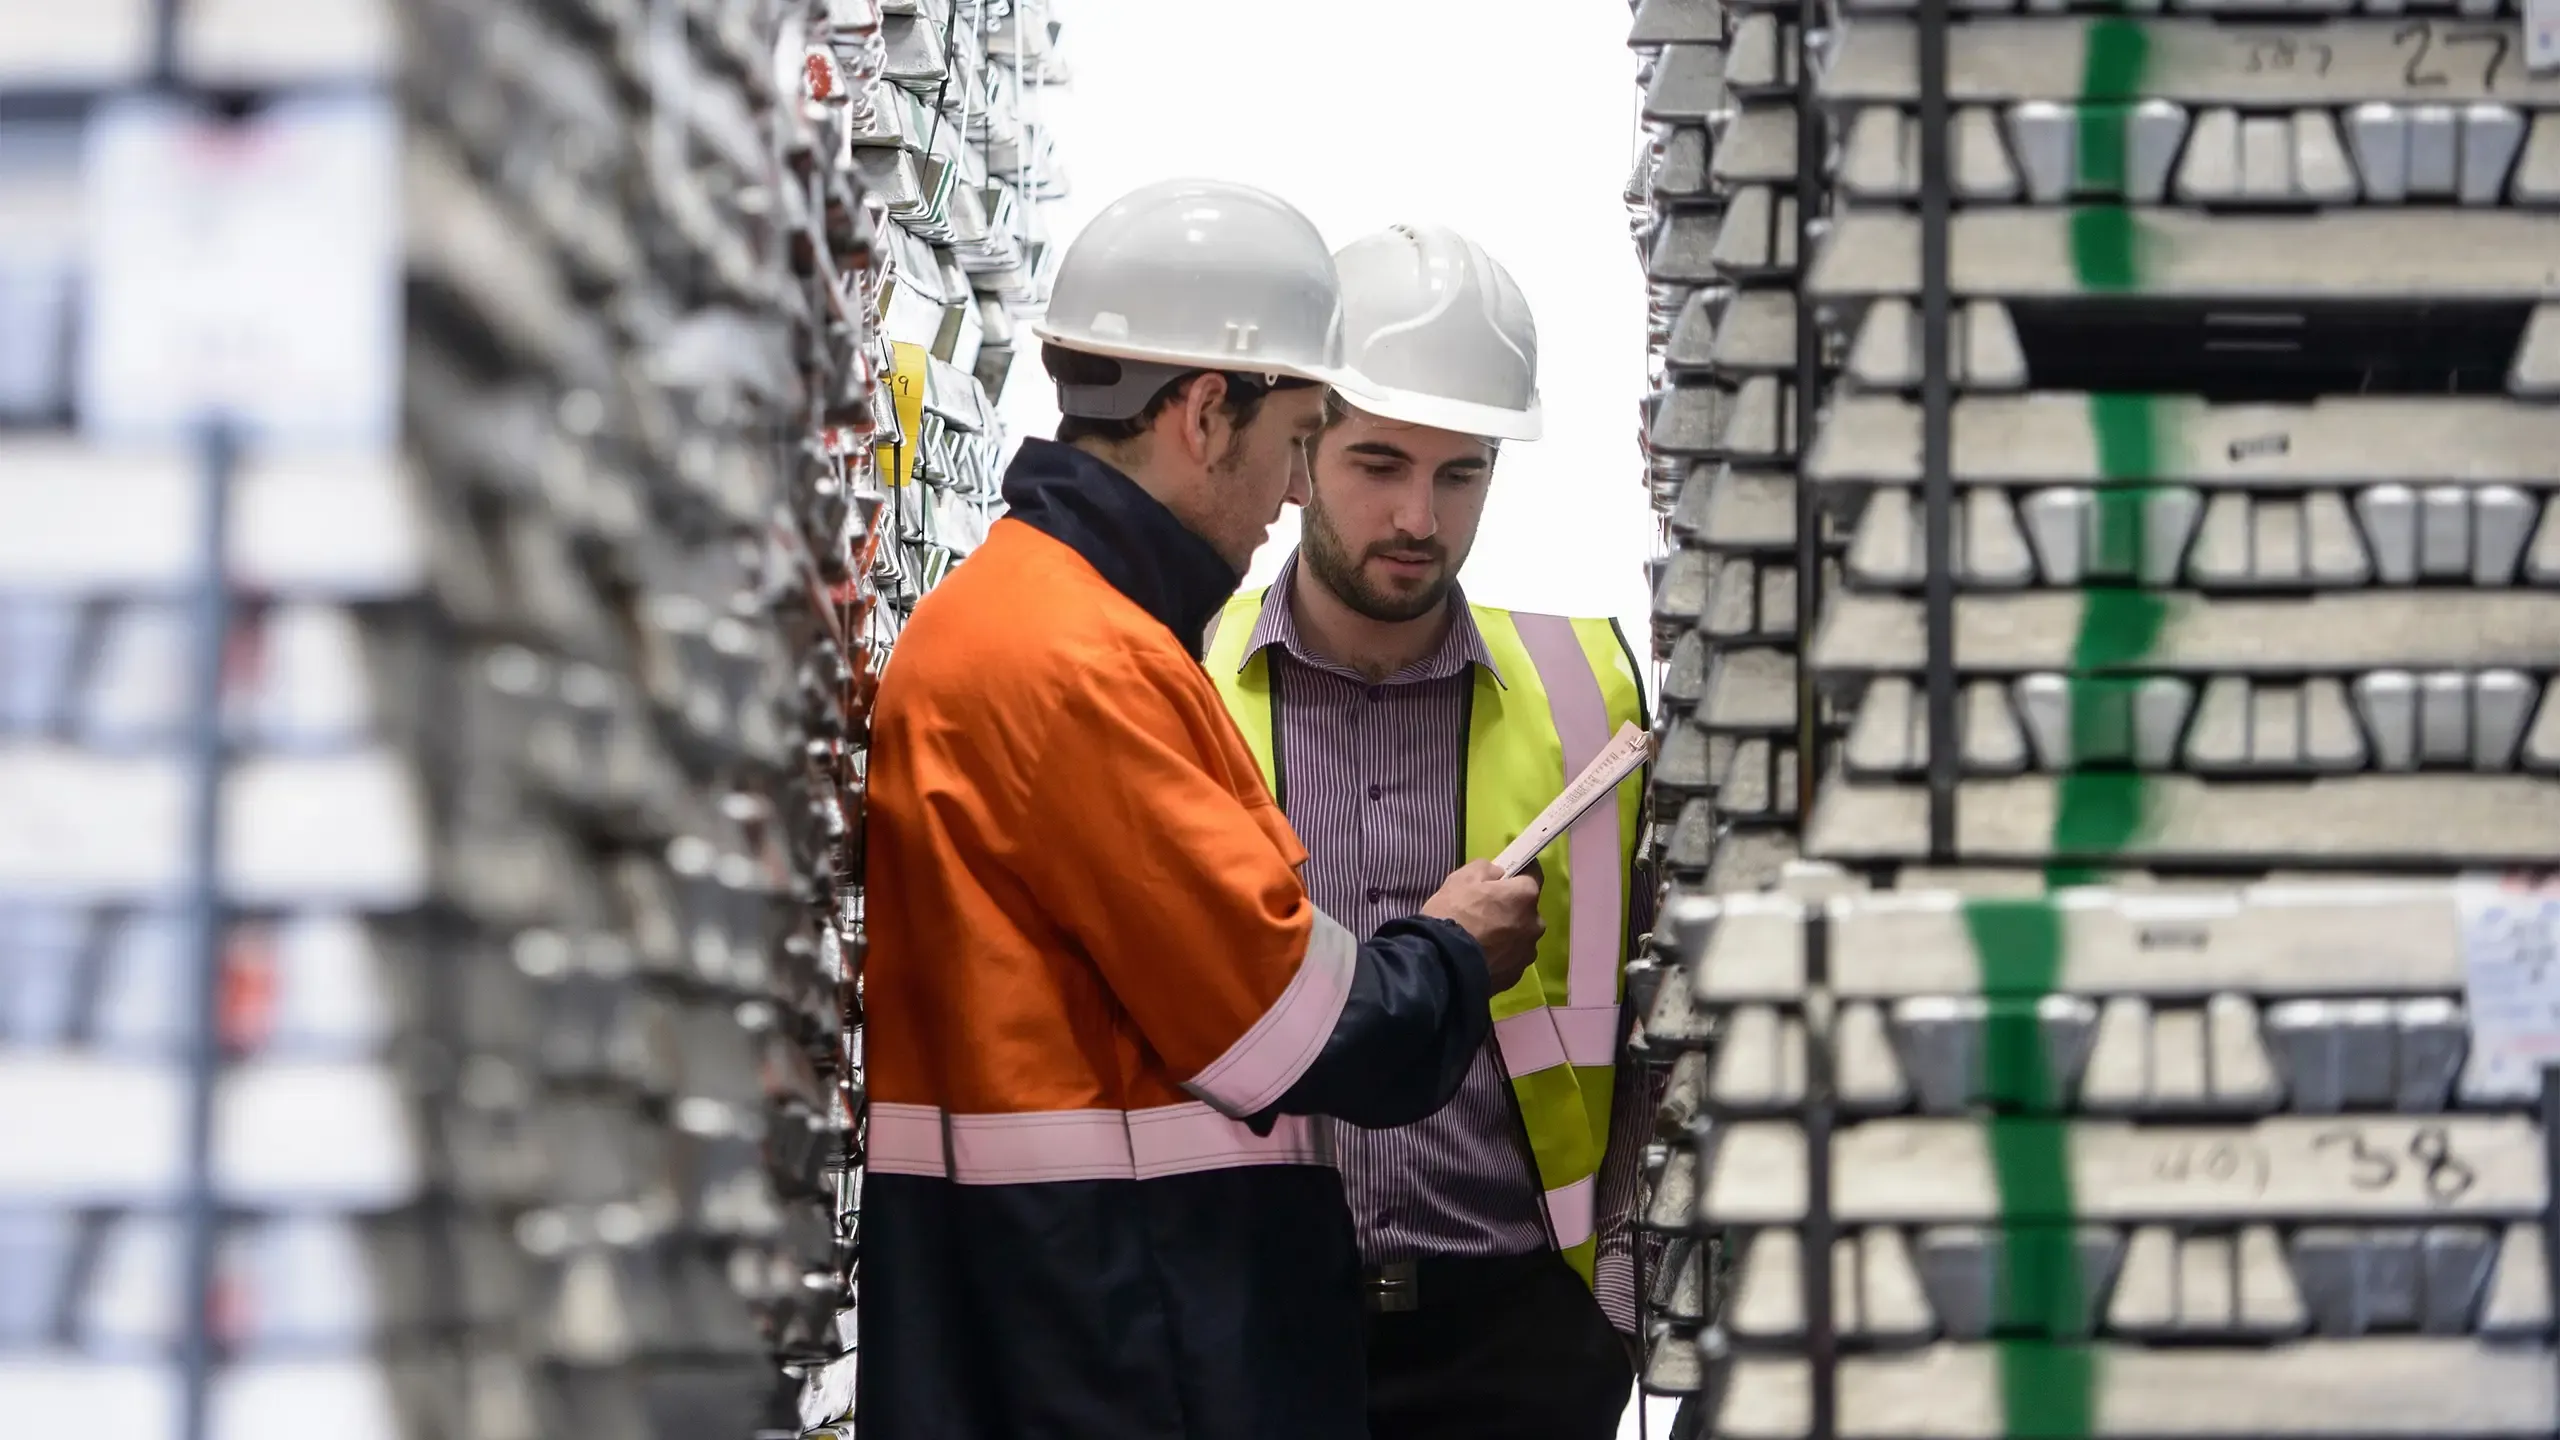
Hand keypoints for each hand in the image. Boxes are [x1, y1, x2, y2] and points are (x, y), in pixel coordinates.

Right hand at [1421, 859, 1543, 992]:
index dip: (1519, 871)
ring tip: (1481, 938)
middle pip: (1526, 909)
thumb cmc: (1453, 914)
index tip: (1507, 874)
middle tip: (1486, 911)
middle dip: (1511, 907)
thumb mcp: (1462, 878)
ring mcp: (1527, 953)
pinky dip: (1500, 955)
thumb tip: (1497, 874)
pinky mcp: (1516, 975)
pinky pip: (1511, 957)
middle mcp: (1535, 924)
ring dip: (1507, 933)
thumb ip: (1487, 869)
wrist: (1441, 964)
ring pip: (1520, 936)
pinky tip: (1481, 956)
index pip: (1533, 874)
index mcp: (1525, 896)